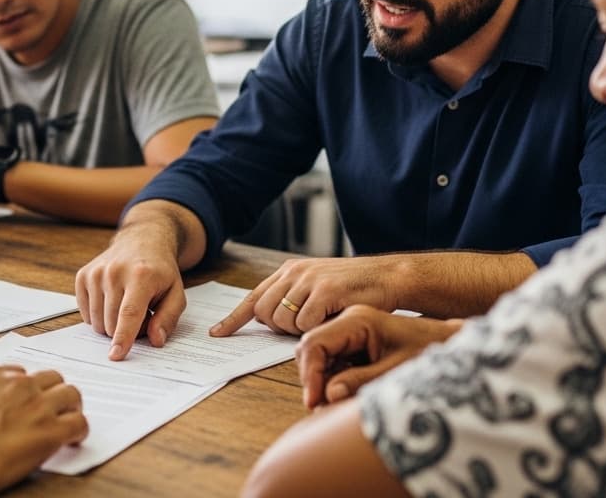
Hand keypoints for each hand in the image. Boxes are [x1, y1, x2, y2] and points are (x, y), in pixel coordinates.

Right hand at [0, 365, 86, 496]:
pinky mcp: (51, 430)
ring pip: (71, 394)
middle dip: (52, 392)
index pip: (19, 372)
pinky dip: (79, 431)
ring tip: (67, 420)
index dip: (26, 388)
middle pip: (50, 378)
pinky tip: (73, 440)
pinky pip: (79, 423)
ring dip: (71, 407)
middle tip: (52, 408)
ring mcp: (37, 405)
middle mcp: (17, 384)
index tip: (25, 399)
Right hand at [75, 225, 185, 360]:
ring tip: (127, 305)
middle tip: (141, 315)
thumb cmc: (159, 270)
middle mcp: (114, 272)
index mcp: (140, 275)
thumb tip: (155, 340)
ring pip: (97, 321)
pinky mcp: (83, 275)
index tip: (116, 355)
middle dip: (126, 331)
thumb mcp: (176, 292)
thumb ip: (169, 318)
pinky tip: (112, 300)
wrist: (142, 240)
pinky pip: (86, 313)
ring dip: (112, 324)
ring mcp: (96, 273)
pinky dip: (99, 315)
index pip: (129, 314)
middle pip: (112, 323)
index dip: (123, 338)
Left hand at [210, 256, 407, 337]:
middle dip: (278, 328)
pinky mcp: (324, 291)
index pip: (254, 297)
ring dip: (299, 331)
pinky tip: (333, 318)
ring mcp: (309, 280)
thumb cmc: (355, 288)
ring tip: (323, 320)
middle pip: (264, 313)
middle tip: (305, 327)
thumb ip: (293, 298)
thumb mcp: (318, 287)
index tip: (217, 333)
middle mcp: (295, 273)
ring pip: (282, 321)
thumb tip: (270, 319)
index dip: (234, 318)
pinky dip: (317, 329)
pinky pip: (305, 324)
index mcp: (290, 271)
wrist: (389, 277)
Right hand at [295, 305, 462, 408]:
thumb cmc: (427, 351)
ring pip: (318, 355)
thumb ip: (360, 381)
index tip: (314, 401)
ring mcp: (350, 330)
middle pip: (311, 348)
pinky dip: (332, 379)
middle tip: (321, 406)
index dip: (310, 374)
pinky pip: (332, 360)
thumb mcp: (394, 370)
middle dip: (313, 378)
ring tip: (334, 403)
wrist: (448, 342)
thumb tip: (329, 394)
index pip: (315, 343)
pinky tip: (344, 393)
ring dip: (321, 380)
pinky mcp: (354, 342)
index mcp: (358, 319)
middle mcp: (349, 320)